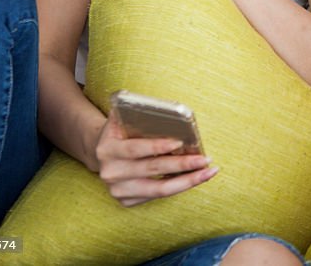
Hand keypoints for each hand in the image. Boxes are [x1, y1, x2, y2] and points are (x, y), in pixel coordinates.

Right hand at [94, 110, 217, 206]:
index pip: (135, 148)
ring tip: (208, 172)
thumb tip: (166, 109)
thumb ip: (136, 113)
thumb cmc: (121, 133)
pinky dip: (179, 187)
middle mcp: (111, 172)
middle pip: (152, 169)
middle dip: (182, 164)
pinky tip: (195, 178)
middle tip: (205, 159)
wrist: (102, 154)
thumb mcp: (121, 119)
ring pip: (159, 189)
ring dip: (187, 181)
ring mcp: (118, 190)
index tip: (179, 142)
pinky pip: (158, 196)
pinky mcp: (126, 201)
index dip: (157, 146)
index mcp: (108, 149)